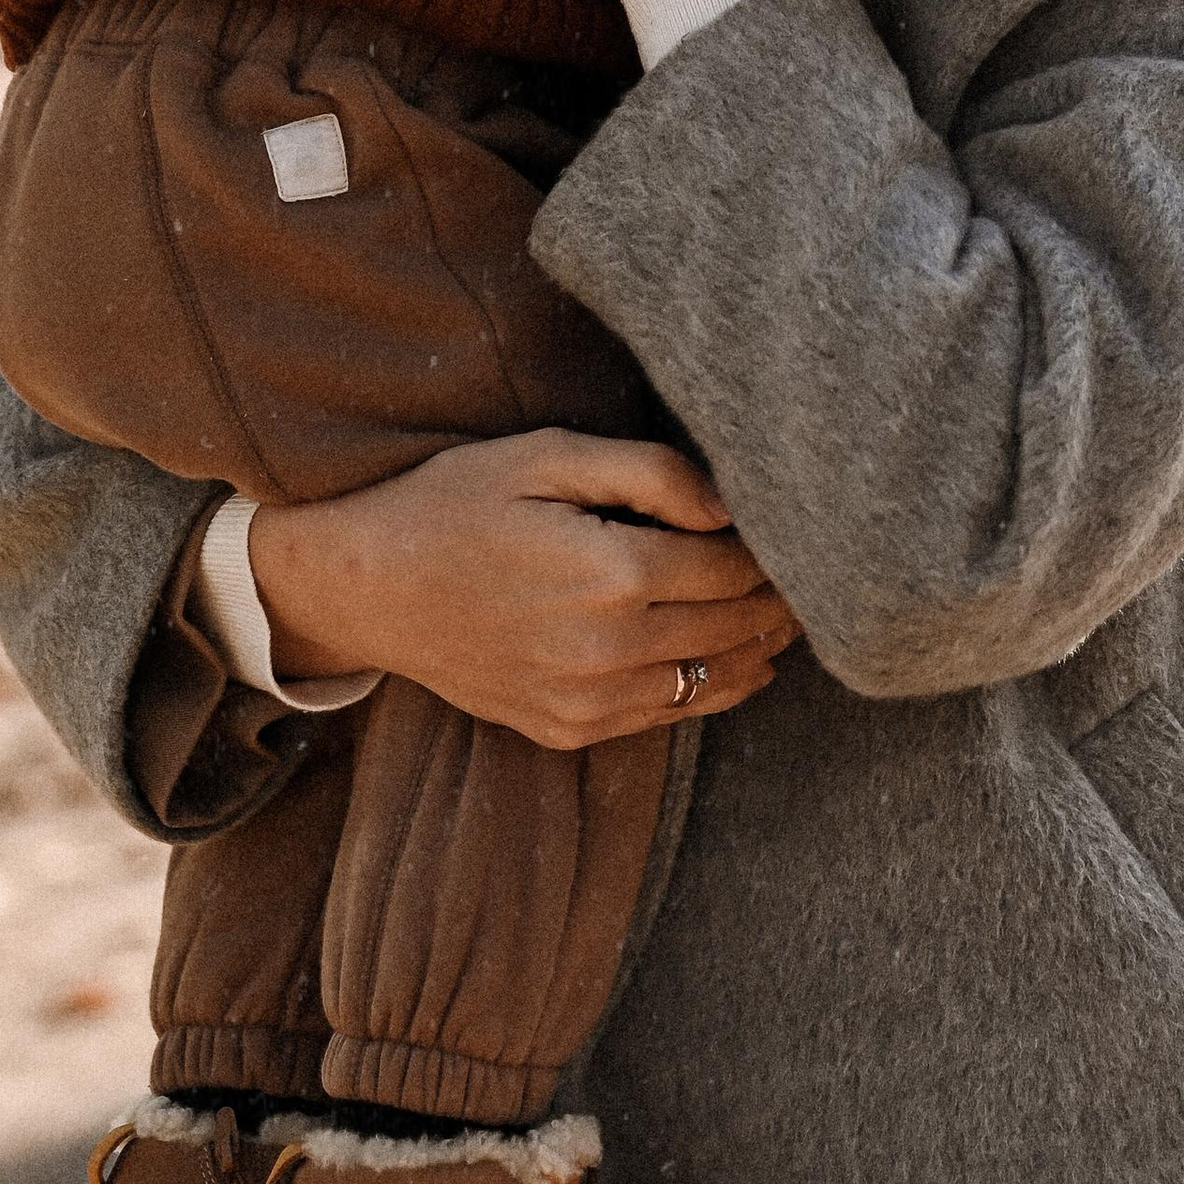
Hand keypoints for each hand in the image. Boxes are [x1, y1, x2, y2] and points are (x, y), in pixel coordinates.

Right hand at [247, 432, 801, 752]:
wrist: (369, 585)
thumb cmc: (458, 501)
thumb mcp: (548, 455)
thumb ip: (649, 473)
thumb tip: (728, 507)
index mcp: (609, 573)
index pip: (731, 568)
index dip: (772, 551)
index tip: (799, 530)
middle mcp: (605, 649)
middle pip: (729, 626)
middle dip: (776, 601)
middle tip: (813, 575)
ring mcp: (583, 700)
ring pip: (707, 681)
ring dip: (755, 650)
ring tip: (788, 620)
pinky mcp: (565, 728)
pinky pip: (662, 716)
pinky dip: (707, 690)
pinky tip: (736, 666)